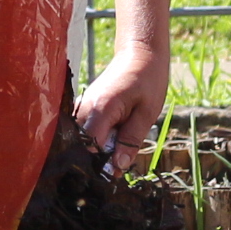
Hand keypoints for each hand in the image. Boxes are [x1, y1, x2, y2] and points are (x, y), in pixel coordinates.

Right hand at [77, 41, 172, 168]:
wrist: (140, 53)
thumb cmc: (147, 79)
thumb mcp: (147, 113)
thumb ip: (130, 140)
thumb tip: (117, 167)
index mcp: (101, 109)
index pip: (91, 148)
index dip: (101, 165)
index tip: (114, 177)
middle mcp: (85, 108)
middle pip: (83, 146)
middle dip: (99, 160)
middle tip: (120, 166)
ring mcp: (82, 106)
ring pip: (84, 140)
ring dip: (100, 148)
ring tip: (119, 147)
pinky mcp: (85, 106)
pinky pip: (86, 130)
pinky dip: (98, 138)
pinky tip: (114, 137)